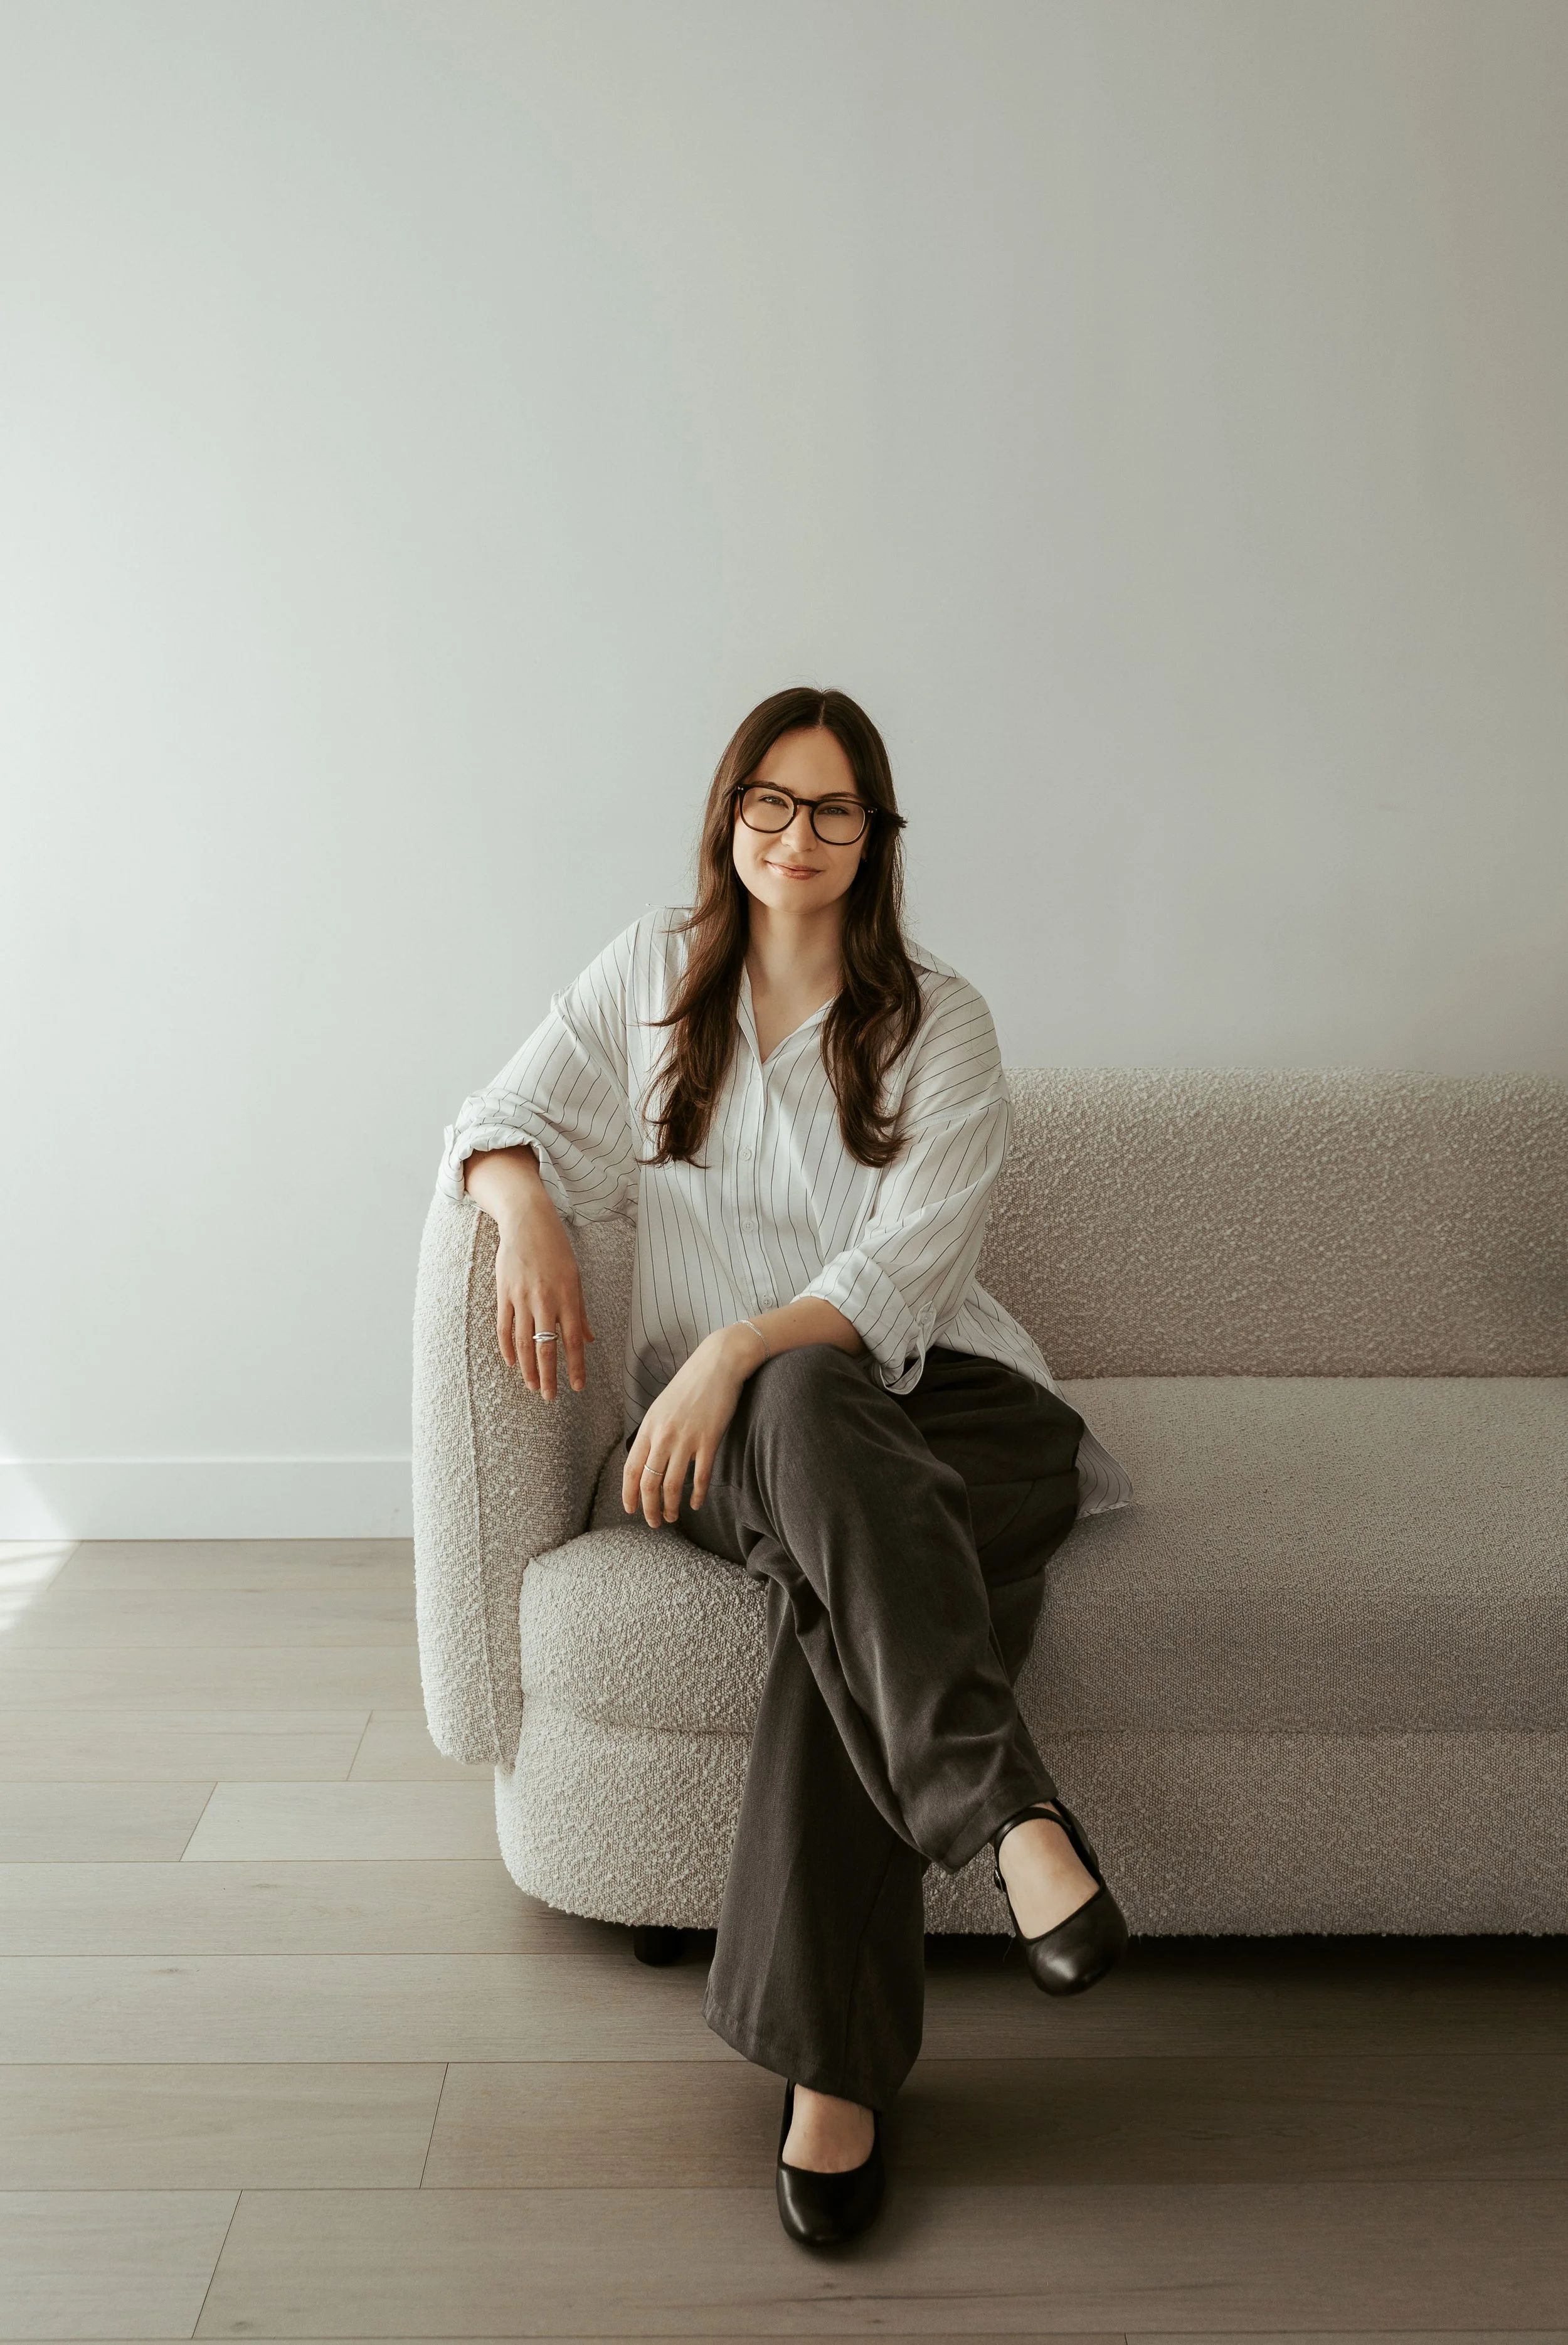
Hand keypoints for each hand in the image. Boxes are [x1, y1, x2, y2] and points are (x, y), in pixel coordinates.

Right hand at [492, 1196, 593, 1400]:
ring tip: (533, 1386)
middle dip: (549, 1376)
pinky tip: (512, 1362)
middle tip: (550, 1397)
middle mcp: (545, 1300)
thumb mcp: (575, 1278)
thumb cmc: (556, 1249)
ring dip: (527, 1368)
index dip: (575, 1366)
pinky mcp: (504, 1293)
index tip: (577, 1387)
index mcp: (568, 1297)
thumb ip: (580, 1312)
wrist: (528, 1222)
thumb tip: (588, 1340)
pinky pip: (504, 1327)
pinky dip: (507, 1347)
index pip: (572, 1341)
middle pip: (545, 1347)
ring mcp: (522, 1297)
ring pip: (523, 1342)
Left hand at [622, 1325, 758, 1525]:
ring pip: (671, 1484)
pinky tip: (696, 1503)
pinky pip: (700, 1476)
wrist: (717, 1364)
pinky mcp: (709, 1439)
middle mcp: (663, 1435)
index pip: (631, 1469)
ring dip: (670, 1506)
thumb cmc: (690, 1385)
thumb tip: (647, 1458)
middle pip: (648, 1483)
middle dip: (648, 1508)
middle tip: (654, 1522)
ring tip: (673, 1516)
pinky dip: (696, 1494)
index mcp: (648, 1427)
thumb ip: (653, 1432)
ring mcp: (686, 1438)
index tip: (631, 1509)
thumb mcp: (661, 1407)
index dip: (629, 1494)